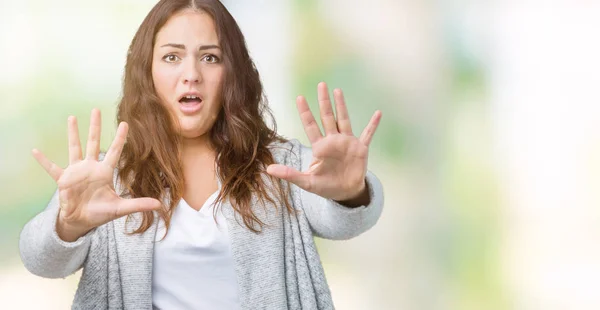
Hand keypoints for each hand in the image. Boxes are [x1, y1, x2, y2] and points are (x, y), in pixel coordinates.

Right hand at [32, 109, 161, 241]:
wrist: (81, 221)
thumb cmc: (100, 213)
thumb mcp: (120, 208)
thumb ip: (138, 204)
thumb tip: (159, 205)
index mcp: (105, 172)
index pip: (115, 151)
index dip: (120, 138)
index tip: (125, 123)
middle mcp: (91, 167)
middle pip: (94, 142)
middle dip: (95, 127)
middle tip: (96, 109)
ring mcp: (76, 172)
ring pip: (75, 148)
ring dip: (73, 134)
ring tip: (72, 117)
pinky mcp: (63, 180)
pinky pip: (52, 168)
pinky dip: (43, 161)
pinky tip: (35, 151)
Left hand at [267, 82, 381, 201]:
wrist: (346, 194)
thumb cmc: (326, 187)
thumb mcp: (306, 182)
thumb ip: (289, 174)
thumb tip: (268, 169)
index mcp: (320, 147)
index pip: (310, 125)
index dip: (305, 112)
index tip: (300, 97)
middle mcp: (333, 140)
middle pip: (327, 117)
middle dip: (324, 101)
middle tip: (321, 85)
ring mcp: (347, 143)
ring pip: (344, 120)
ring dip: (342, 106)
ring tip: (338, 91)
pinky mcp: (360, 149)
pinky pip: (368, 134)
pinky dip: (373, 125)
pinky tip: (378, 113)